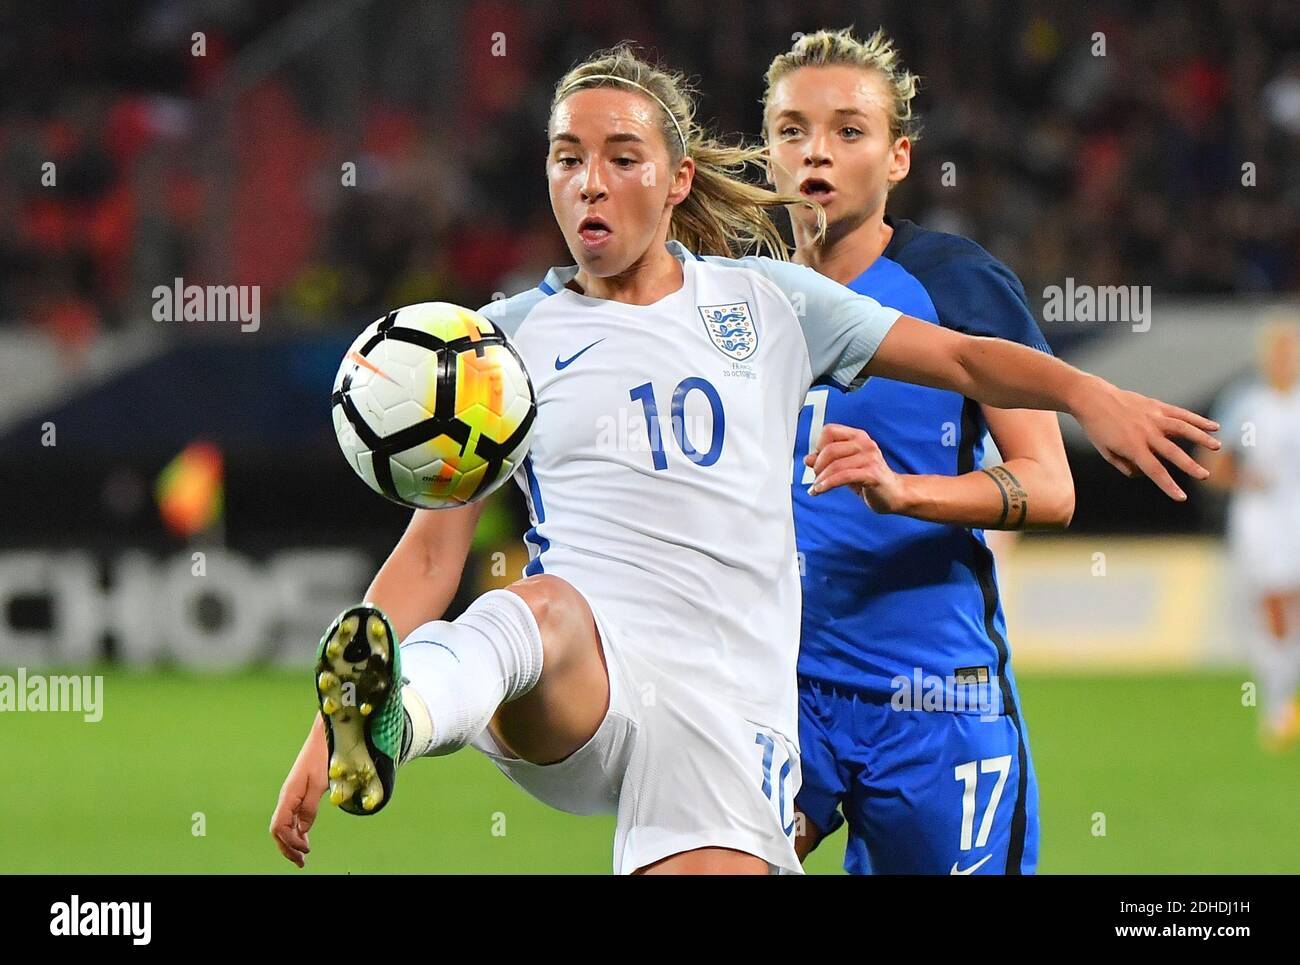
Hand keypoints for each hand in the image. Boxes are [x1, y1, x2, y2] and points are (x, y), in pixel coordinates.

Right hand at [269, 718, 328, 867]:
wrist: (325, 736)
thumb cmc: (324, 756)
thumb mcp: (320, 784)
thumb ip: (310, 807)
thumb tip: (303, 830)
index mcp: (288, 796)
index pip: (279, 828)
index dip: (289, 843)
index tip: (305, 851)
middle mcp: (287, 797)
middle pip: (278, 830)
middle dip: (287, 848)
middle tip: (301, 862)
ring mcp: (292, 795)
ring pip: (285, 824)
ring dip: (292, 841)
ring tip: (302, 855)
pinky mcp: (299, 792)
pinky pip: (292, 816)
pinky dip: (297, 830)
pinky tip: (304, 837)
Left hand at [806, 423, 910, 512]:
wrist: (895, 494)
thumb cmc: (871, 479)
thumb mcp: (846, 467)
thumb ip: (829, 461)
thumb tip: (808, 459)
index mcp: (858, 436)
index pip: (829, 431)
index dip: (818, 445)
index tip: (817, 460)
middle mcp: (865, 443)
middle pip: (829, 449)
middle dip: (818, 466)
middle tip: (816, 477)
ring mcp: (870, 457)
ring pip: (835, 465)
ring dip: (821, 479)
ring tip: (816, 488)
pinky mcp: (872, 473)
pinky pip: (843, 477)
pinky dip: (827, 484)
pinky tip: (820, 490)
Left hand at [1071, 376, 1219, 500]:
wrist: (1093, 399)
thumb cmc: (1098, 429)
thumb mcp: (1106, 452)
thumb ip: (1125, 466)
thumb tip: (1144, 473)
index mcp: (1132, 446)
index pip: (1154, 470)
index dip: (1168, 485)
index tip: (1181, 497)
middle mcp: (1145, 432)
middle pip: (1171, 451)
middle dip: (1189, 465)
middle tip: (1205, 476)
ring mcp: (1153, 417)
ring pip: (1182, 428)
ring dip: (1201, 438)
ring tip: (1217, 447)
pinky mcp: (1156, 406)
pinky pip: (1181, 414)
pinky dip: (1198, 420)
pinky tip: (1213, 427)